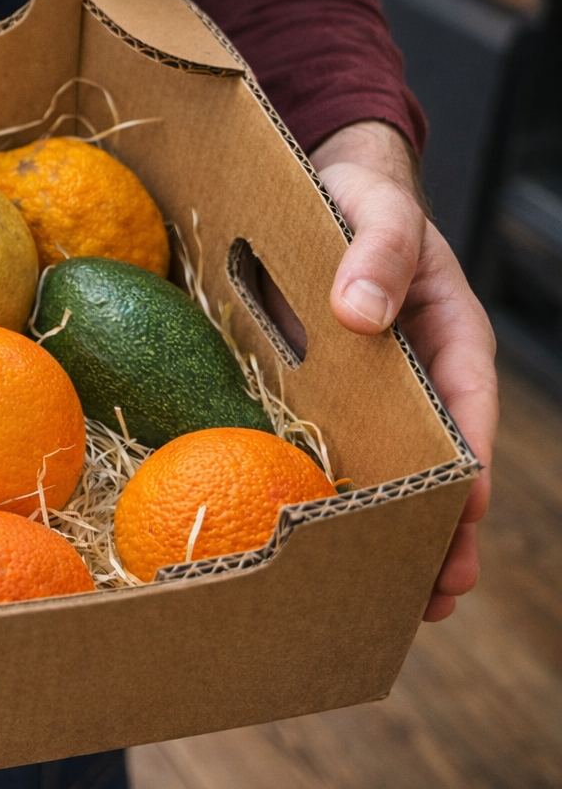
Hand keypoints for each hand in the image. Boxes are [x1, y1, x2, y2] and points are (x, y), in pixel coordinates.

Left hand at [305, 121, 497, 621]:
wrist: (319, 184)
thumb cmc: (358, 194)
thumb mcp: (372, 207)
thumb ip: (376, 252)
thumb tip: (361, 314)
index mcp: (448, 331)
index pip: (469, 405)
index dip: (470, 461)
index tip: (462, 512)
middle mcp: (421, 372)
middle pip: (445, 460)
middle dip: (447, 529)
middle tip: (439, 593)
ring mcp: (381, 392)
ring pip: (404, 472)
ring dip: (406, 535)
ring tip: (406, 605)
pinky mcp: (336, 398)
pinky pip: (352, 456)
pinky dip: (355, 503)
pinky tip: (341, 553)